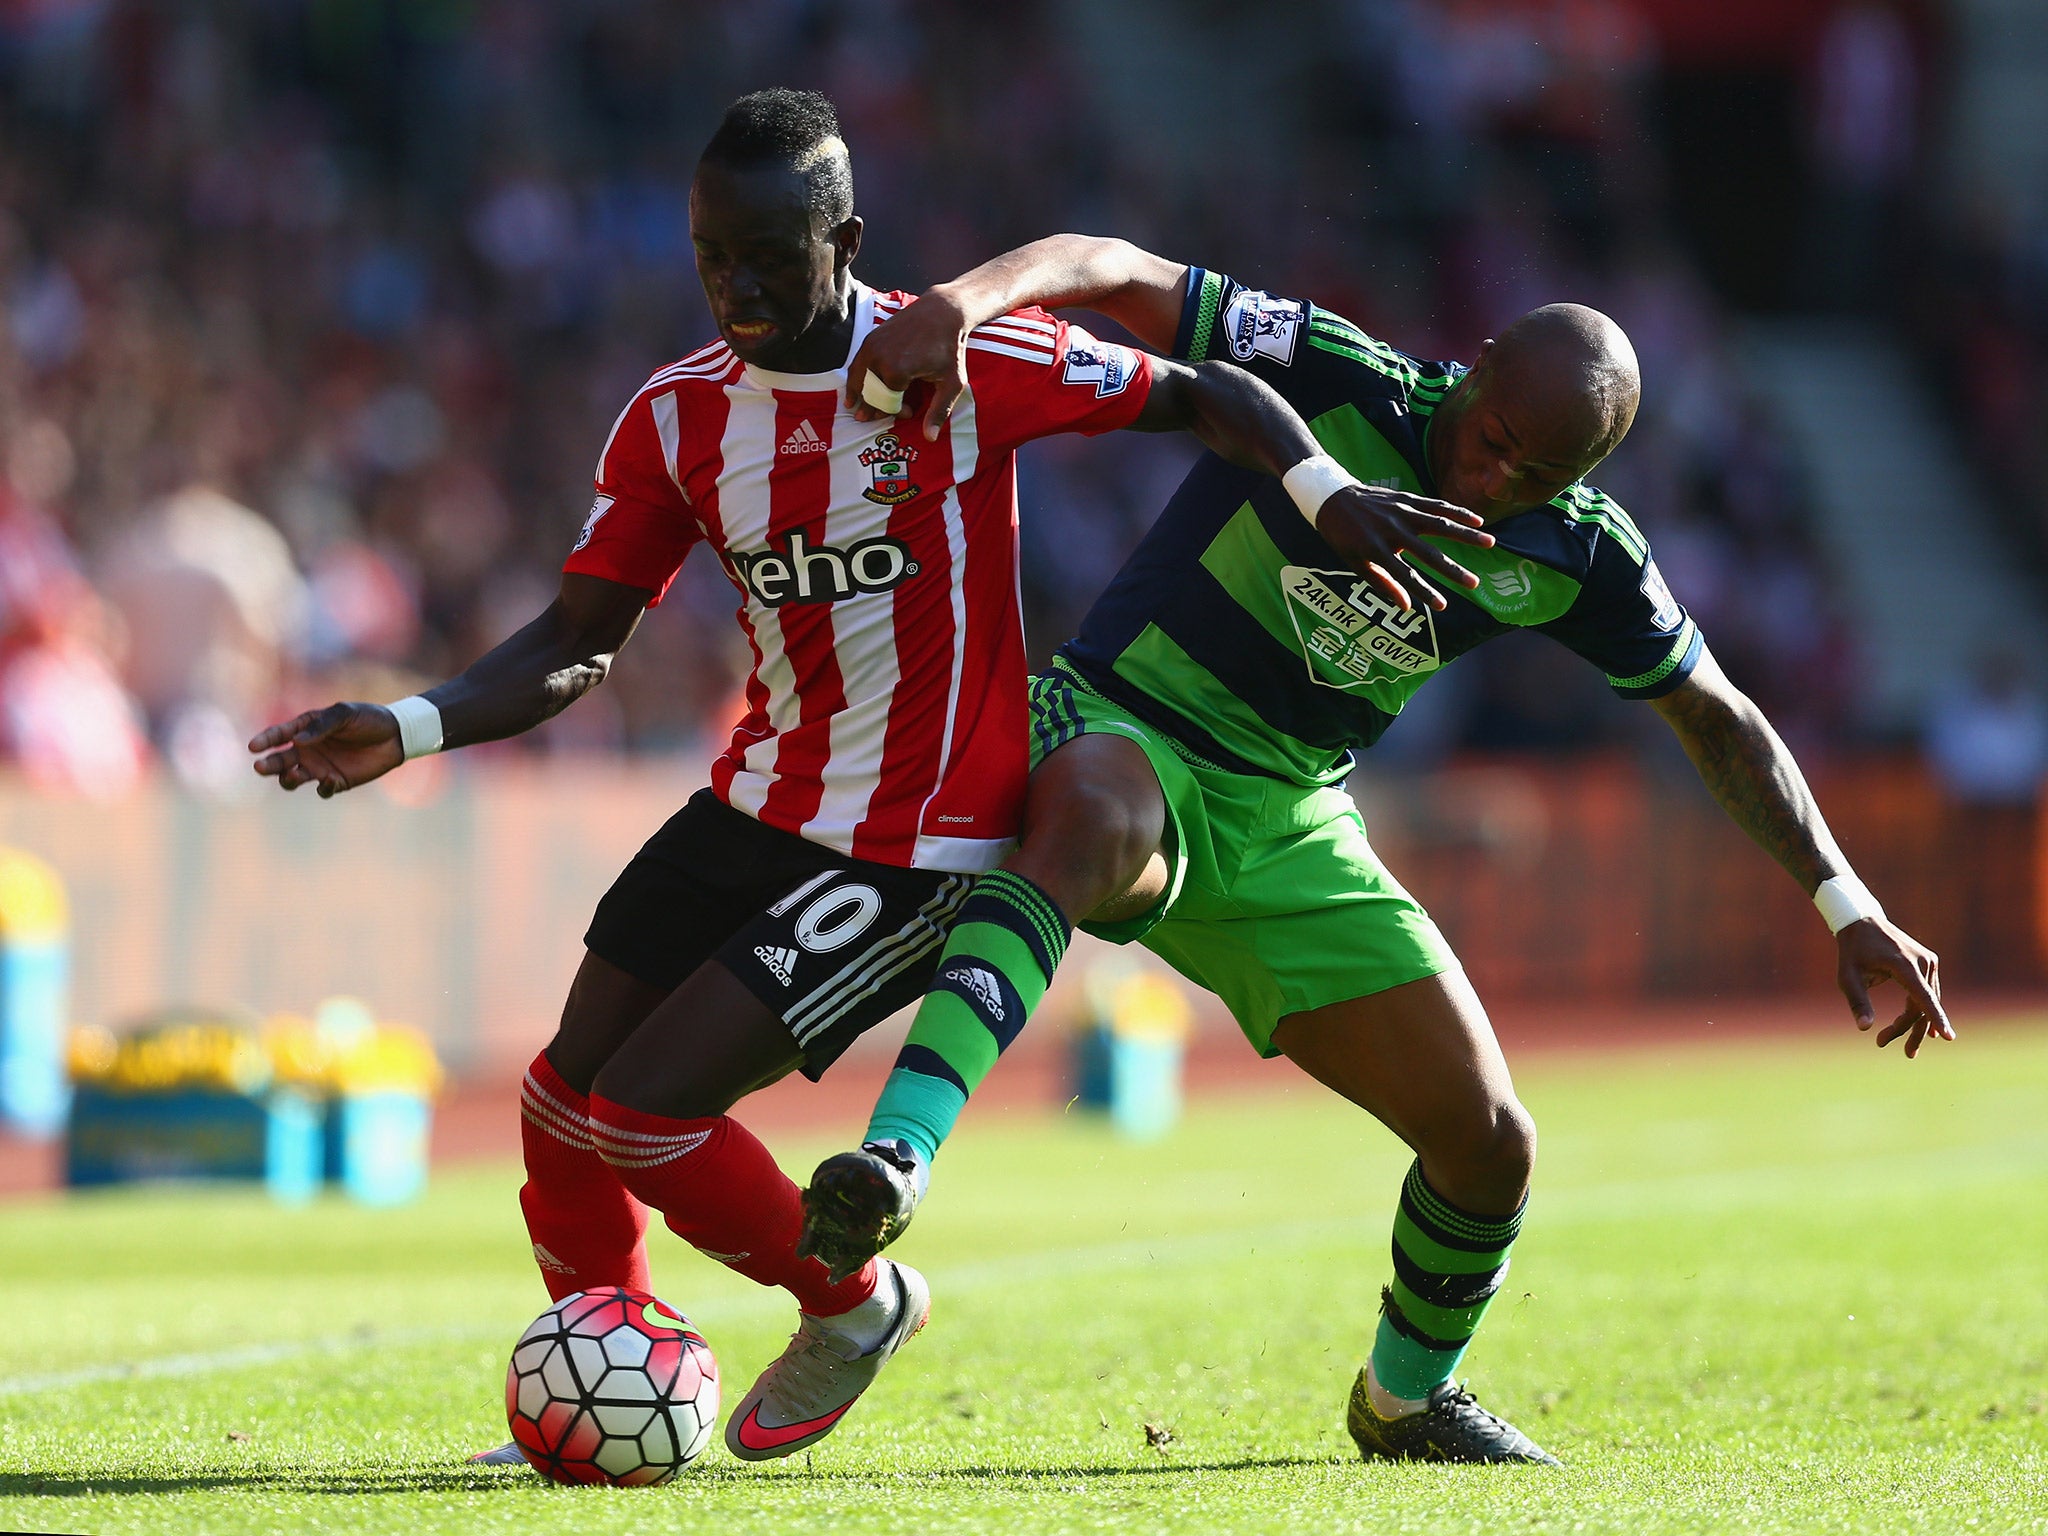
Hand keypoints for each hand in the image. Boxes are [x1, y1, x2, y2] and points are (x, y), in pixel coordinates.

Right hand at [248, 703, 405, 797]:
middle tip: (260, 767)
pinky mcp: (336, 781)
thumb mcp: (344, 714)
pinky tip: (330, 779)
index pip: (278, 735)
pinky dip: (323, 788)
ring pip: (293, 779)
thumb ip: (322, 725)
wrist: (395, 735)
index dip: (264, 741)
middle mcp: (307, 750)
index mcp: (305, 729)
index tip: (254, 747)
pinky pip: (323, 790)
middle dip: (268, 765)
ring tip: (293, 775)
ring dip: (288, 779)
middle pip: (279, 761)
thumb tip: (297, 741)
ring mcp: (319, 767)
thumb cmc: (368, 719)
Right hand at [845, 286, 971, 440]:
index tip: (911, 412)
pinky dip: (854, 380)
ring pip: (859, 380)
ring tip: (855, 409)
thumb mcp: (952, 383)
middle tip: (874, 418)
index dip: (897, 413)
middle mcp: (880, 359)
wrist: (942, 311)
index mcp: (898, 371)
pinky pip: (857, 365)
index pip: (888, 404)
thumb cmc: (950, 348)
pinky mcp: (870, 338)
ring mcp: (872, 346)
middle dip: (876, 408)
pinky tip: (852, 393)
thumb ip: (939, 411)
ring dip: (859, 396)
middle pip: (871, 394)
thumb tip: (930, 438)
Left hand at [1313, 485, 1494, 612]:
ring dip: (1466, 534)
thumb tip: (1407, 606)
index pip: (1405, 576)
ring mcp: (1401, 511)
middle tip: (1475, 584)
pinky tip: (1477, 519)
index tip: (1443, 606)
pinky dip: (1457, 512)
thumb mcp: (1354, 562)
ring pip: (1440, 524)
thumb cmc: (1342, 536)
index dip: (1424, 592)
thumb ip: (1381, 583)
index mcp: (1376, 549)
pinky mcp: (1407, 498)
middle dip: (1452, 570)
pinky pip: (1436, 505)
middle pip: (1428, 553)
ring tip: (1490, 542)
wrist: (1332, 497)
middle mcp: (1392, 530)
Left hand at [1836, 917, 1950, 1057]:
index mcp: (1904, 965)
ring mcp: (1928, 962)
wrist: (1863, 923)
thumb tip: (1864, 1028)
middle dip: (1912, 1030)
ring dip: (1917, 1024)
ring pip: (1927, 1001)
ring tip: (1904, 1047)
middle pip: (1923, 1005)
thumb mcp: (1847, 976)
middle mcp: (1922, 962)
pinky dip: (1923, 1010)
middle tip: (1905, 1053)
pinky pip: (1928, 993)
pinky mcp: (1928, 963)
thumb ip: (1857, 1001)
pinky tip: (1928, 1031)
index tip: (1948, 1037)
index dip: (1935, 1018)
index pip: (1923, 997)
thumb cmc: (1853, 951)